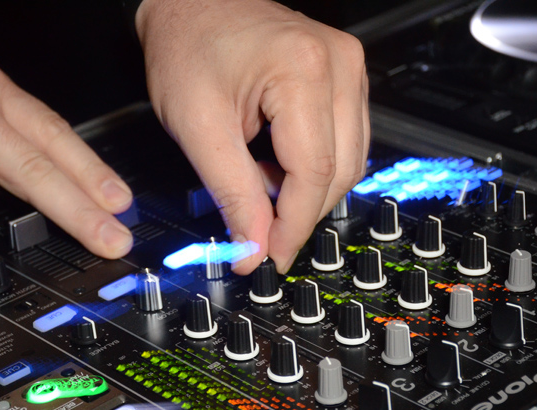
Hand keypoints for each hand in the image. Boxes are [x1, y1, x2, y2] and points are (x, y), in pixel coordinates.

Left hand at [136, 0, 368, 272]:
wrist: (190, 2)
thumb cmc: (187, 45)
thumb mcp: (198, 128)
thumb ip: (232, 193)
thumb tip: (253, 245)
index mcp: (304, 71)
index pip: (315, 173)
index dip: (293, 225)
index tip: (270, 255)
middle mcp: (339, 65)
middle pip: (341, 171)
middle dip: (302, 212)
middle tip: (261, 234)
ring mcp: (348, 67)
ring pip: (349, 160)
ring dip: (308, 190)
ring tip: (260, 187)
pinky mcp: (343, 74)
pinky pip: (345, 139)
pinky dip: (313, 166)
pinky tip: (276, 166)